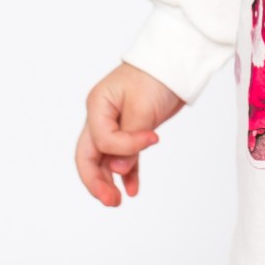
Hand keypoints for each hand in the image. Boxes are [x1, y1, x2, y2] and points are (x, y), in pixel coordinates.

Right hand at [75, 61, 185, 206]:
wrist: (175, 63)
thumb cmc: (156, 76)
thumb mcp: (143, 107)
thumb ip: (129, 139)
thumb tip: (117, 170)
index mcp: (98, 105)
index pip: (102, 139)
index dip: (126, 146)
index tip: (154, 138)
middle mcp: (100, 116)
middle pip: (89, 155)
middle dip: (96, 181)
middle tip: (111, 201)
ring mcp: (113, 124)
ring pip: (104, 159)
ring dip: (110, 180)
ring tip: (119, 201)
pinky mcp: (129, 129)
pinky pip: (122, 156)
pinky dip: (127, 172)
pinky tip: (132, 189)